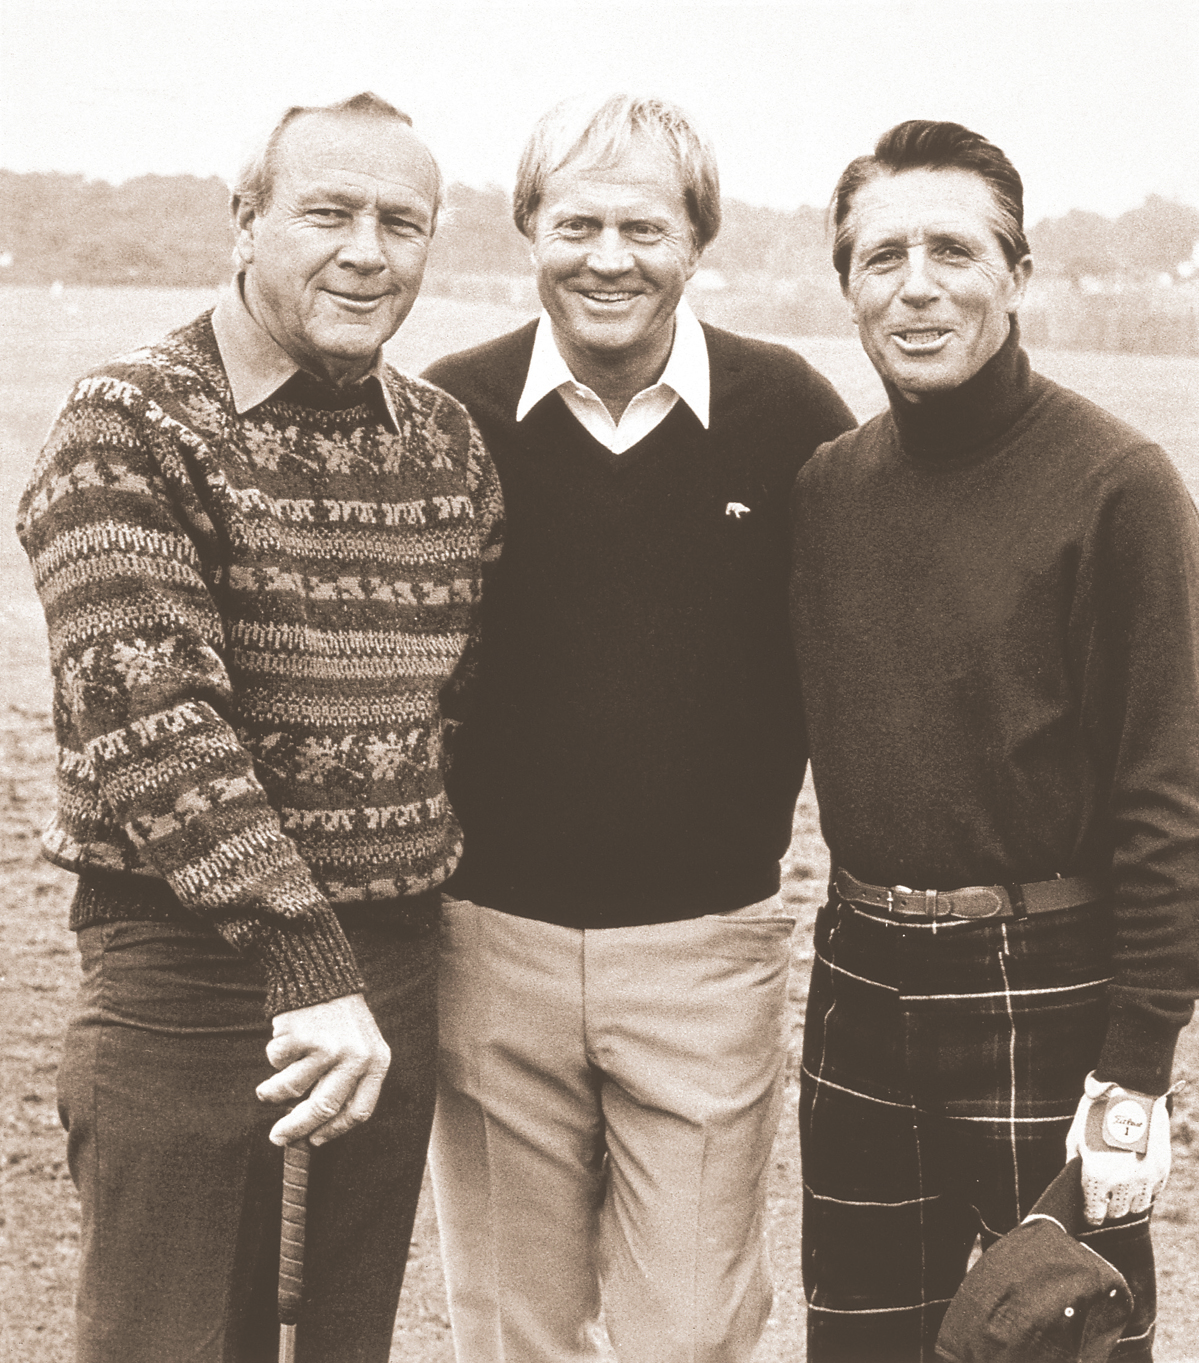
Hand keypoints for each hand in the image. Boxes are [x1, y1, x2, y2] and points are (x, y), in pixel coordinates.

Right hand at [256, 993, 389, 1146]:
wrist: (323, 975)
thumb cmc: (341, 1018)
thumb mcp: (362, 1046)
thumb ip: (349, 1081)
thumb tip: (317, 1128)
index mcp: (377, 1062)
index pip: (359, 1111)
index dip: (334, 1131)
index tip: (315, 1140)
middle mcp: (355, 1057)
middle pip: (323, 1109)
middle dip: (296, 1129)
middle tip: (278, 1138)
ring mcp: (328, 1047)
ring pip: (291, 1089)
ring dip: (273, 1093)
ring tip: (267, 1089)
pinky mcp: (301, 1037)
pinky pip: (276, 1064)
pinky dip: (274, 1059)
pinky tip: (283, 1043)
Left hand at [1064, 1072, 1171, 1224]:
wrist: (1128, 1091)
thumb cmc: (1095, 1113)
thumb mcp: (1075, 1137)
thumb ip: (1074, 1165)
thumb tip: (1075, 1184)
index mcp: (1097, 1176)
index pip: (1095, 1214)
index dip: (1091, 1214)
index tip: (1090, 1212)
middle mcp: (1123, 1183)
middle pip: (1117, 1213)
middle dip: (1109, 1207)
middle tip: (1104, 1197)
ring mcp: (1145, 1178)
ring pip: (1138, 1207)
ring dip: (1128, 1201)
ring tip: (1120, 1188)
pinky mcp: (1161, 1170)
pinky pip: (1153, 1193)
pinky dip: (1144, 1190)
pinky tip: (1135, 1178)